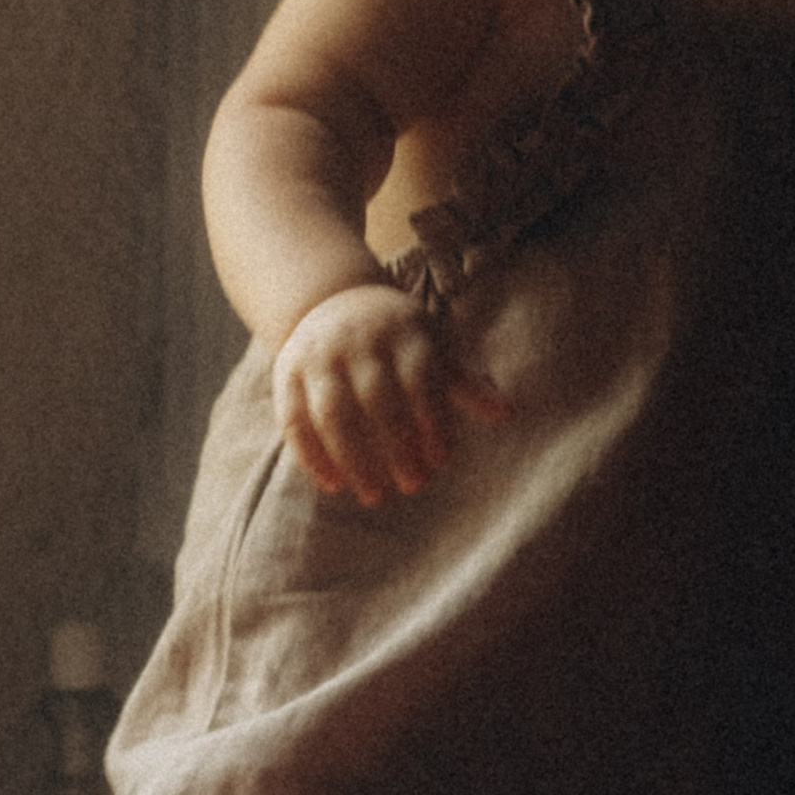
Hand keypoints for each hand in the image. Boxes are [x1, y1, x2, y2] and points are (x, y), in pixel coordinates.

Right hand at [272, 282, 506, 506]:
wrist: (332, 299)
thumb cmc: (398, 336)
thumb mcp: (433, 348)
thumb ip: (464, 384)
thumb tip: (507, 413)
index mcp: (403, 333)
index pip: (420, 382)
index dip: (432, 423)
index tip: (440, 462)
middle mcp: (359, 342)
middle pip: (377, 400)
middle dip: (397, 447)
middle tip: (414, 486)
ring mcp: (319, 357)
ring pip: (333, 413)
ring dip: (354, 459)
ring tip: (375, 495)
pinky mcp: (286, 373)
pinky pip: (294, 419)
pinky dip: (311, 455)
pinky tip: (333, 484)